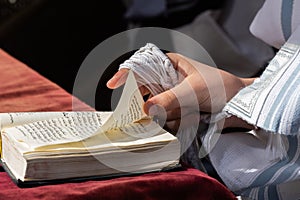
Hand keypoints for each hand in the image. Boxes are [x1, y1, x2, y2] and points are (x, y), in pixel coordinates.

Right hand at [107, 53, 254, 131]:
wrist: (241, 105)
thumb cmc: (223, 88)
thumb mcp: (195, 90)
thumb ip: (171, 98)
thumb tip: (147, 109)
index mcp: (170, 65)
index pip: (143, 65)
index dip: (127, 73)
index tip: (113, 84)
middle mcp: (168, 80)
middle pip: (145, 90)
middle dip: (148, 103)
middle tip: (150, 114)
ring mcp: (172, 97)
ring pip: (154, 108)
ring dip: (164, 116)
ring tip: (186, 115)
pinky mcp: (177, 111)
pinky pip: (164, 119)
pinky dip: (170, 123)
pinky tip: (187, 121)